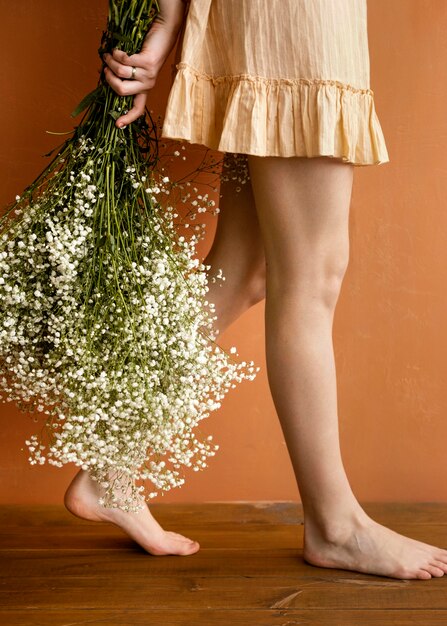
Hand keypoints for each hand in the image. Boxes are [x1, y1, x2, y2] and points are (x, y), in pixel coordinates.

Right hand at [102, 0, 186, 127]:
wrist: (163, 34)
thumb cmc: (145, 50)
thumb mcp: (135, 66)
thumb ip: (123, 74)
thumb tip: (104, 75)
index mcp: (145, 89)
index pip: (138, 109)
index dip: (128, 118)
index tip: (117, 125)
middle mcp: (147, 85)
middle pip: (121, 90)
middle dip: (109, 78)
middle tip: (106, 67)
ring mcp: (148, 74)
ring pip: (121, 73)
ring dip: (110, 62)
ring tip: (109, 55)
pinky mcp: (147, 62)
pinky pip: (124, 61)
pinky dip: (117, 54)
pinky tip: (117, 50)